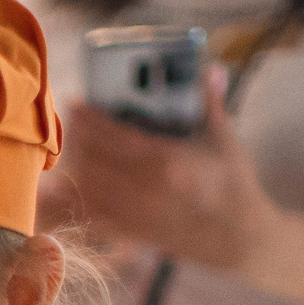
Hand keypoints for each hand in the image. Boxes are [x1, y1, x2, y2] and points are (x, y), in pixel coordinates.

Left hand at [56, 67, 277, 274]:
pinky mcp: (134, 232)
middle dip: (76, 139)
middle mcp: (146, 187)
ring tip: (67, 151)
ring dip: (73, 168)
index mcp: (167, 159)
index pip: (115, 134)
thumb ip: (212, 103)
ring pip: (88, 188)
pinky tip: (64, 187)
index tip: (74, 102)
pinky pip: (94, 215)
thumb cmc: (234, 184)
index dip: (89, 118)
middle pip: (93, 159)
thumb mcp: (225, 140)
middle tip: (71, 123)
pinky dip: (76, 200)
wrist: (239, 236)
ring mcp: (137, 212)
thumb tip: (212, 68)